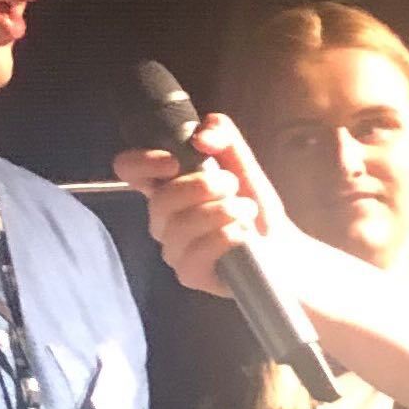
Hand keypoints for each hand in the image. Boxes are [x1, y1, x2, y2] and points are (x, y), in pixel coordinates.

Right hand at [111, 113, 290, 299]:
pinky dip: (225, 236)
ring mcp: (173, 249)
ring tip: (247, 209)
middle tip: (232, 184)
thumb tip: (201, 134)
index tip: (175, 161)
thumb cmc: (251, 206)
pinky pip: (197, 253)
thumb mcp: (240, 161)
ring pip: (180, 226)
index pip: (128, 169)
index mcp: (166, 186)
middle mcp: (163, 219)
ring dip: (221, 211)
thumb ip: (222, 135)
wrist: (279, 247)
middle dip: (202, 187)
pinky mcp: (189, 274)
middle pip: (161, 200)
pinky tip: (243, 233)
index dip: (144, 162)